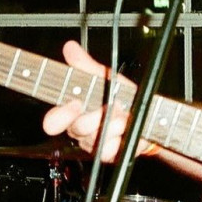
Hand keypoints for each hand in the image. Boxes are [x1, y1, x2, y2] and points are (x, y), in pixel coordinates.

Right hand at [42, 41, 151, 161]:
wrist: (148, 114)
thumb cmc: (121, 96)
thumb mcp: (105, 76)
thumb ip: (85, 65)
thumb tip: (70, 47)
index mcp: (73, 112)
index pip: (53, 121)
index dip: (60, 115)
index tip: (76, 103)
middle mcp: (80, 130)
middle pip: (77, 129)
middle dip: (96, 116)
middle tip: (111, 105)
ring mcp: (94, 144)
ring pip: (95, 141)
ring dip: (113, 126)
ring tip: (124, 116)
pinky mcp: (109, 154)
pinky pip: (109, 152)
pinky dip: (121, 139)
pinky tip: (127, 130)